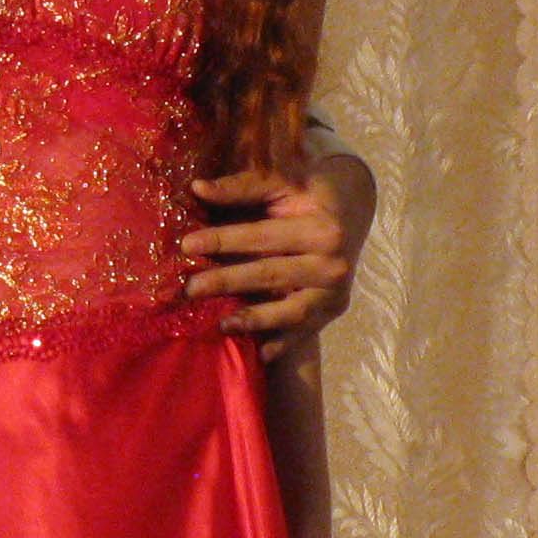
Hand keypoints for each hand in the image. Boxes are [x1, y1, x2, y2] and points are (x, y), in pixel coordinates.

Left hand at [179, 150, 373, 355]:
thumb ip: (241, 187)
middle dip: (227, 281)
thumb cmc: (307, 195)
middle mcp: (333, 264)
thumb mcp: (281, 184)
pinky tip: (258, 353)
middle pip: (272, 275)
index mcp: (322, 229)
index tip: (187, 245)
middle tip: (189, 289)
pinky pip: (304, 332)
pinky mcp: (332, 311)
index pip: (263, 237)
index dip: (224, 240)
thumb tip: (198, 188)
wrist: (351, 213)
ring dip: (255, 320)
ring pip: (291, 312)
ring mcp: (335, 292)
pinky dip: (282, 344)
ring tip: (221, 324)